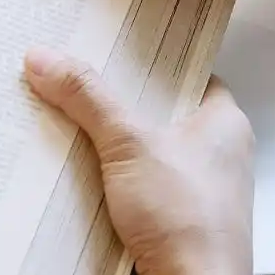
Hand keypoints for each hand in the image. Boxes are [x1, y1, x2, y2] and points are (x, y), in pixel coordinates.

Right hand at [24, 47, 253, 274]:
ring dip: (112, 148)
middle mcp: (216, 155)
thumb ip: (89, 98)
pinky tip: (84, 177)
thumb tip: (49, 60)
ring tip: (73, 125)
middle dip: (118, 106)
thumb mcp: (130, 144)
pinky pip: (138, 190)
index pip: (186, 74)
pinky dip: (112, 184)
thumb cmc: (190, 224)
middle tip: (80, 86)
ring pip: (146, 154)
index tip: (112, 50)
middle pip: (158, 114)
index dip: (148, 62)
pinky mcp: (175, 222)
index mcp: (225, 123)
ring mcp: (197, 191)